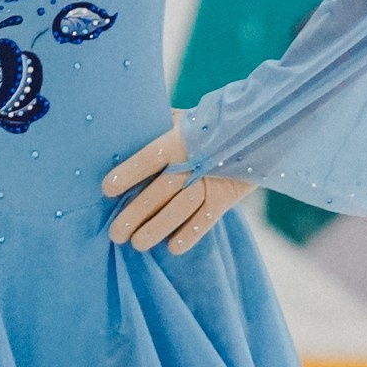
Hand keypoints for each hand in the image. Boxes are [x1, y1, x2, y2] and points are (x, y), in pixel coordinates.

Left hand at [102, 123, 255, 254]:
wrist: (259, 129)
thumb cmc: (209, 125)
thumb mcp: (184, 119)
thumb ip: (159, 126)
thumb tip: (127, 130)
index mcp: (179, 140)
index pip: (149, 158)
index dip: (128, 173)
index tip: (107, 189)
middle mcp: (194, 162)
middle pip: (160, 191)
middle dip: (136, 213)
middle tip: (116, 233)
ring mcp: (212, 180)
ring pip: (180, 209)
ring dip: (157, 228)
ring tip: (137, 244)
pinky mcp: (227, 196)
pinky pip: (207, 219)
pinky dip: (190, 234)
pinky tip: (172, 247)